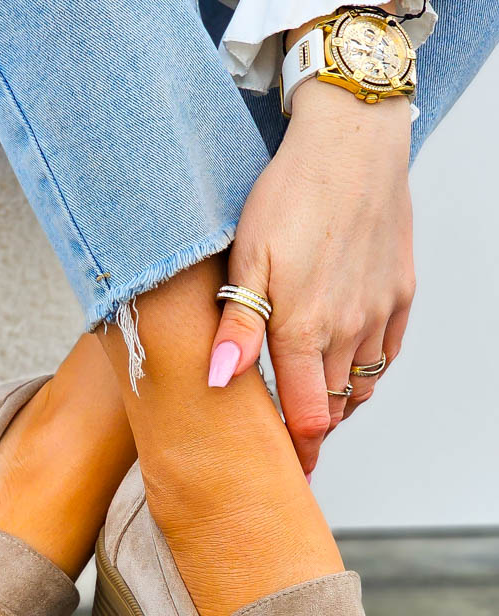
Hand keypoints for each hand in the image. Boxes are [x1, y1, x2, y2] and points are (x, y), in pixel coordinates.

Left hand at [208, 81, 414, 474]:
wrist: (351, 142)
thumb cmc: (287, 195)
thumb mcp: (244, 260)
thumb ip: (236, 328)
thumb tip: (219, 383)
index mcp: (302, 330)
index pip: (304, 418)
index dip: (295, 450)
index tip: (284, 468)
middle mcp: (347, 330)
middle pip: (333, 408)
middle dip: (312, 431)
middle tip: (292, 443)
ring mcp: (380, 312)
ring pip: (362, 385)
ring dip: (338, 403)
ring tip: (312, 405)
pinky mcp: (400, 293)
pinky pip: (388, 353)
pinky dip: (367, 370)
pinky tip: (346, 365)